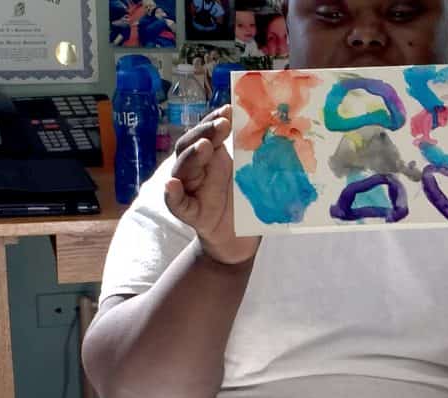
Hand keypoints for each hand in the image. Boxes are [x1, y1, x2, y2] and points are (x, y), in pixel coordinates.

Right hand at [164, 105, 259, 264]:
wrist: (239, 238)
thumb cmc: (244, 200)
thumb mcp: (252, 174)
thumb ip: (255, 156)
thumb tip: (276, 130)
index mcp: (211, 156)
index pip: (207, 132)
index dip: (214, 119)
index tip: (229, 109)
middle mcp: (196, 168)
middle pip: (191, 145)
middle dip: (206, 132)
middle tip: (222, 124)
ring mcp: (190, 189)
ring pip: (182, 169)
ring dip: (192, 156)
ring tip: (204, 147)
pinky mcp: (191, 213)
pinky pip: (177, 203)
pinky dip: (173, 194)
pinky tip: (171, 185)